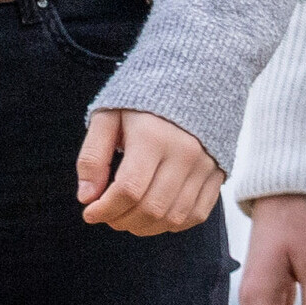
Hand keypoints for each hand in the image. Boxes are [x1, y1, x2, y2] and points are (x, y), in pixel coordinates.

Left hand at [75, 110, 224, 234]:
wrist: (195, 77)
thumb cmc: (144, 99)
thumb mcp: (108, 117)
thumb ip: (93, 156)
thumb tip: (87, 197)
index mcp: (153, 138)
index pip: (128, 190)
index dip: (104, 210)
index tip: (89, 212)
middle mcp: (185, 154)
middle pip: (152, 208)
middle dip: (121, 220)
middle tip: (106, 215)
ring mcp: (206, 165)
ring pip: (174, 216)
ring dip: (145, 227)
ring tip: (127, 217)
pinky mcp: (218, 172)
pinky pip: (198, 214)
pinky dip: (174, 224)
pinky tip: (155, 216)